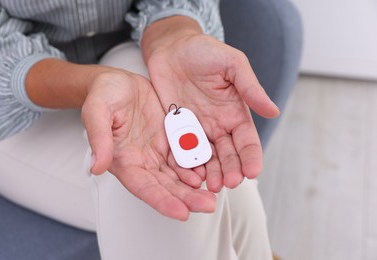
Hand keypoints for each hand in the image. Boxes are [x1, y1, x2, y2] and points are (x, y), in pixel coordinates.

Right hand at [81, 70, 214, 219]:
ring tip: (214, 194)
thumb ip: (99, 138)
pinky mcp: (170, 141)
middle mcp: (142, 161)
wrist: (119, 82)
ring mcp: (158, 152)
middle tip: (208, 205)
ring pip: (178, 176)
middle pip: (166, 187)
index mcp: (123, 160)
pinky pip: (186, 156)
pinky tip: (211, 171)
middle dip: (186, 199)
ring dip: (195, 187)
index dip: (162, 201)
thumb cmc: (104, 94)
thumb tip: (97, 166)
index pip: (143, 187)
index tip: (182, 213)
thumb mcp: (97, 110)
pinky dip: (198, 165)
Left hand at [143, 19, 279, 192]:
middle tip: (229, 183)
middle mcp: (218, 126)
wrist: (171, 48)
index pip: (247, 141)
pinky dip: (187, 165)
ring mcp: (197, 130)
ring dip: (211, 173)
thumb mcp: (232, 64)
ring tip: (211, 186)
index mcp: (235, 113)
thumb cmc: (204, 51)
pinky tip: (189, 176)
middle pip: (229, 155)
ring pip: (207, 158)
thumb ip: (250, 88)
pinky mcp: (177, 130)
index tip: (252, 171)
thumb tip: (273, 111)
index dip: (251, 157)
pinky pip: (183, 150)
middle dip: (231, 170)